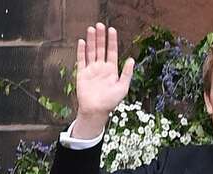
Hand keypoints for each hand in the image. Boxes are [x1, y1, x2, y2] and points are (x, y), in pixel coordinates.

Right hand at [72, 23, 135, 138]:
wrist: (96, 110)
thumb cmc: (111, 101)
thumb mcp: (123, 87)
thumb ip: (127, 73)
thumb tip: (131, 59)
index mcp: (112, 70)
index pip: (112, 52)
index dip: (112, 41)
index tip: (112, 30)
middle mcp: (101, 68)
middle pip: (101, 49)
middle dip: (101, 37)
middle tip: (100, 25)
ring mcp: (91, 69)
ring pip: (91, 51)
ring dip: (92, 41)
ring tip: (92, 29)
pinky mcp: (82, 73)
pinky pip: (81, 60)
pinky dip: (82, 51)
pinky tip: (83, 42)